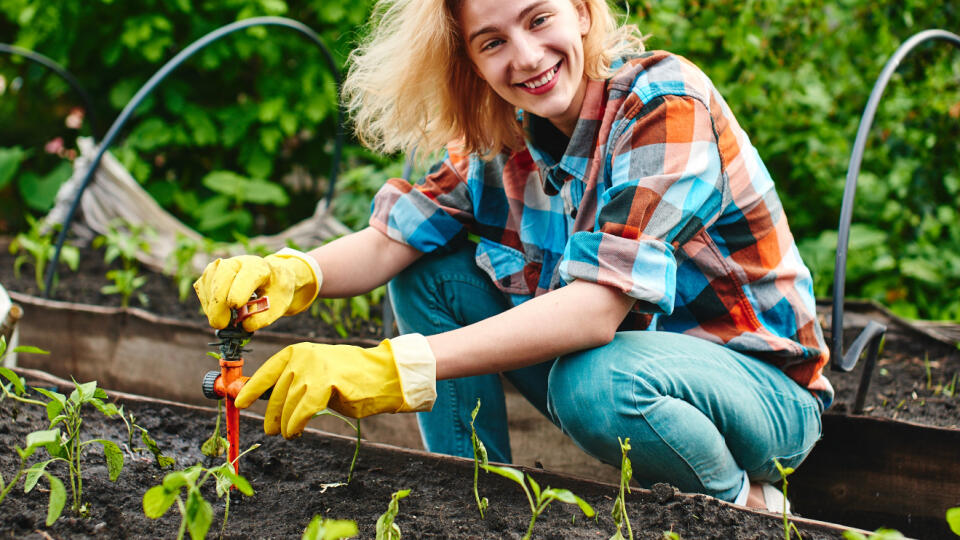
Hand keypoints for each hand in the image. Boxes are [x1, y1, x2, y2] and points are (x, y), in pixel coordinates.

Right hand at [193, 248, 321, 330]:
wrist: (272, 279)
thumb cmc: (275, 291)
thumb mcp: (279, 305)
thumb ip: (264, 317)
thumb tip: (245, 326)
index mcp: (259, 267)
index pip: (247, 275)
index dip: (239, 291)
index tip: (235, 307)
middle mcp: (239, 262)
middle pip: (222, 277)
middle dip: (218, 302)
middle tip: (221, 323)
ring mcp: (222, 266)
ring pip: (209, 282)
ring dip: (211, 305)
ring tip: (223, 320)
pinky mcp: (210, 274)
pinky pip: (202, 288)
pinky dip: (207, 304)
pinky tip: (218, 313)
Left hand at [234, 334, 436, 438]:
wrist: (383, 375)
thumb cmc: (351, 379)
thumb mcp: (318, 376)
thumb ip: (296, 384)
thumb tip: (271, 402)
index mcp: (298, 351)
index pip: (267, 370)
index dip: (251, 388)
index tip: (240, 402)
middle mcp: (302, 356)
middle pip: (276, 391)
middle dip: (271, 414)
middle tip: (271, 429)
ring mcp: (313, 367)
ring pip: (289, 403)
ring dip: (286, 423)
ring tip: (288, 433)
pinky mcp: (325, 382)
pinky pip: (302, 410)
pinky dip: (297, 424)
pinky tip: (297, 431)